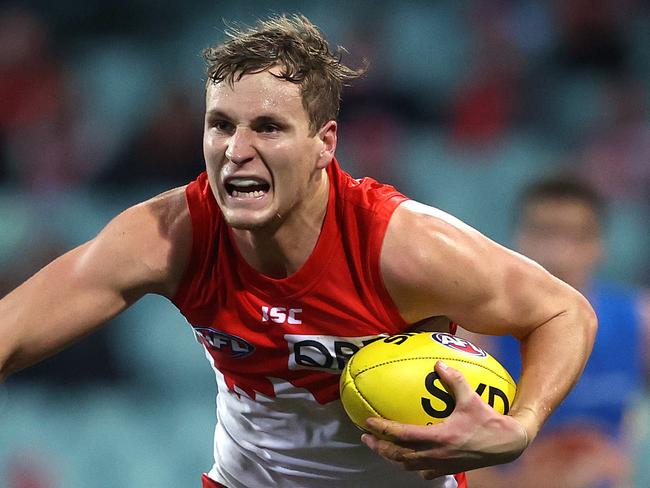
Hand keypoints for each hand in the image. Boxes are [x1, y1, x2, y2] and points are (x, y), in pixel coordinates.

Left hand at [361, 360, 528, 479]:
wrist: (509, 445)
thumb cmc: (490, 420)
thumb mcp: (472, 398)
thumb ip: (454, 380)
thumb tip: (439, 364)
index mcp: (439, 438)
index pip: (402, 435)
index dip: (383, 429)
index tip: (368, 422)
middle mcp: (437, 455)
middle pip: (399, 455)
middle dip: (379, 447)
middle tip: (365, 438)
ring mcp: (442, 465)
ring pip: (409, 466)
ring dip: (392, 457)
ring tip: (380, 447)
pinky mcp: (449, 469)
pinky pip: (423, 472)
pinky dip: (411, 465)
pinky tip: (408, 458)